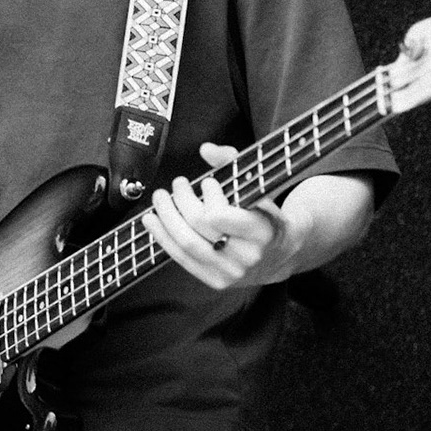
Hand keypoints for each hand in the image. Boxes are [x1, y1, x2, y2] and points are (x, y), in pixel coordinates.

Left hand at [141, 143, 304, 290]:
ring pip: (186, 244)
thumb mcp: (259, 187)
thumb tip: (206, 149)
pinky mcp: (215, 282)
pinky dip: (163, 238)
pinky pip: (182, 259)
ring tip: (160, 198)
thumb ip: (234, 163)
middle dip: (181, 200)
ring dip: (166, 217)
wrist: (278, 256)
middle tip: (178, 183)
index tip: (208, 181)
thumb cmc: (265, 216)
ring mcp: (230, 273)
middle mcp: (246, 257)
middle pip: (199, 227)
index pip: (221, 216)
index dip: (208, 195)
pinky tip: (152, 221)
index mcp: (262, 232)